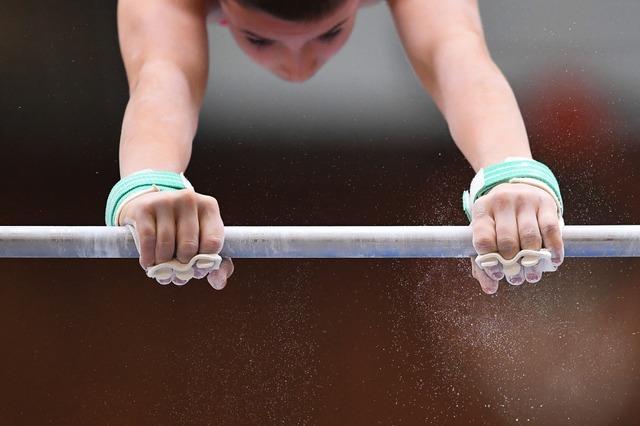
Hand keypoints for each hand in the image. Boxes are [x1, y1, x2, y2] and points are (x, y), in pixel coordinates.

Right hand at [119, 189, 233, 288]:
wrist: (148, 205)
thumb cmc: (181, 229)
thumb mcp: (203, 241)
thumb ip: (218, 264)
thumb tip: (219, 283)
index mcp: (209, 207)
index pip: (212, 243)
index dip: (204, 263)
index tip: (196, 268)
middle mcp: (189, 199)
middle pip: (189, 247)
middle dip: (182, 265)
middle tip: (177, 269)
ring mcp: (166, 201)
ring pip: (167, 246)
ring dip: (163, 264)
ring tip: (163, 267)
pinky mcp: (144, 208)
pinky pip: (148, 241)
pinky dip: (148, 258)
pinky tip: (149, 264)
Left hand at [470, 183, 563, 293]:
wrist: (518, 190)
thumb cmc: (498, 222)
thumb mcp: (485, 236)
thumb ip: (483, 265)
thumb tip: (490, 289)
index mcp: (482, 210)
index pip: (483, 238)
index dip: (490, 261)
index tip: (498, 274)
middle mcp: (502, 201)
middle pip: (507, 240)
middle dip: (512, 265)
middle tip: (516, 278)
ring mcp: (524, 200)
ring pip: (530, 237)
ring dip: (532, 262)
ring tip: (532, 275)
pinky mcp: (545, 202)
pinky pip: (551, 229)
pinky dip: (554, 249)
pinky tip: (553, 261)